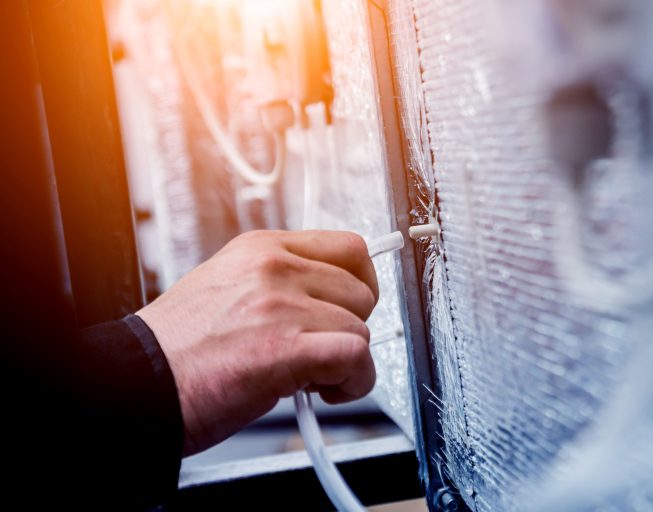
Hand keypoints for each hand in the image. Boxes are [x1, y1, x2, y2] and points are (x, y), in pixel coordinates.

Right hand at [136, 230, 378, 455]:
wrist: (137, 384)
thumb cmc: (179, 348)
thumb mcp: (228, 287)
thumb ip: (280, 285)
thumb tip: (328, 301)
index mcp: (261, 249)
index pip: (348, 248)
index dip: (359, 284)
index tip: (351, 307)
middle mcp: (274, 269)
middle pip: (361, 291)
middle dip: (350, 326)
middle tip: (322, 349)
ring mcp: (280, 305)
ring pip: (360, 328)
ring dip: (347, 361)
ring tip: (312, 376)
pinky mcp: (286, 347)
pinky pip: (356, 356)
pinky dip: (353, 382)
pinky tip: (325, 391)